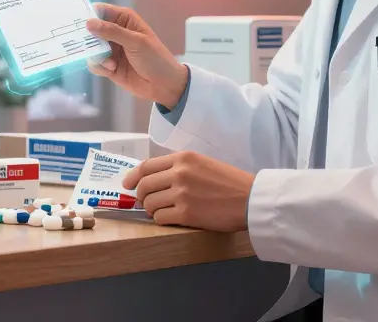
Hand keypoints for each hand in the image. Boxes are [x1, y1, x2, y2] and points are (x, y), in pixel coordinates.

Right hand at [85, 3, 188, 107]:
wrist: (163, 85)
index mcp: (124, 19)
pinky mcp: (108, 64)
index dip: (88, 13)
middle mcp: (114, 31)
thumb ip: (112, 31)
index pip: (100, 10)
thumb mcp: (136, 42)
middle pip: (91, 29)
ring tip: (110, 63)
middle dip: (87, 38)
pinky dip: (100, 66)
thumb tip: (89, 23)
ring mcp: (111, 48)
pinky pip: (94, 63)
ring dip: (97, 56)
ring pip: (90, 48)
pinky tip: (112, 69)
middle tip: (87, 45)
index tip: (76, 21)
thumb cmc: (155, 58)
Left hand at [123, 151, 254, 231]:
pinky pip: (160, 218)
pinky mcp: (186, 214)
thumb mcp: (202, 164)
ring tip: (163, 211)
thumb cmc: (230, 182)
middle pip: (144, 186)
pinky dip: (162, 220)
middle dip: (141, 197)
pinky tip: (171, 219)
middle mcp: (179, 173)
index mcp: (183, 158)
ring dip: (152, 210)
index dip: (133, 176)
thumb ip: (179, 168)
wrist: (250, 199)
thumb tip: (153, 179)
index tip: (127, 184)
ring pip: (150, 204)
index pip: (146, 166)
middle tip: (146, 203)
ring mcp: (182, 193)